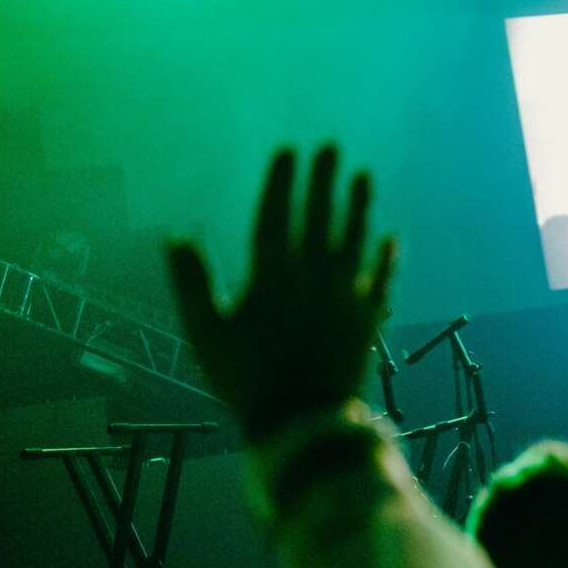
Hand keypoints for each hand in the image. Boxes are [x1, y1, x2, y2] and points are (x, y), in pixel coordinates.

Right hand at [167, 146, 396, 442]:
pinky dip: (386, 259)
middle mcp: (312, 277)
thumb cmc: (244, 378)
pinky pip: (381, 281)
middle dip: (323, 180)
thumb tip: (175, 236)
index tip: (288, 150)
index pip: (276, 215)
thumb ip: (191, 282)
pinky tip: (391, 238)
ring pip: (355, 240)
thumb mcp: (204, 332)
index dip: (281, 182)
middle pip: (320, 218)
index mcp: (271, 276)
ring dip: (360, 206)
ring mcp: (345, 297)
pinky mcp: (367, 321)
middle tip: (330, 146)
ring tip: (364, 175)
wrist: (301, 421)